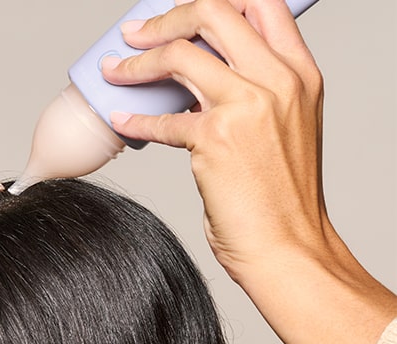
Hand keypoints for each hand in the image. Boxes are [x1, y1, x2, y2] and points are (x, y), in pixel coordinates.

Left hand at [101, 0, 396, 343]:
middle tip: (137, 34)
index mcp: (299, 73)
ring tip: (114, 70)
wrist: (288, 247)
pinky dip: (133, 120)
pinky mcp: (215, 141)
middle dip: (166, 18)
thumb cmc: (282, 200)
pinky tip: (120, 121)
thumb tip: (206, 79)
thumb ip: (259, 93)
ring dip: (136, 61)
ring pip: (179, 54)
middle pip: (213, 13)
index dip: (213, 1)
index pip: (259, 4)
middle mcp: (277, 81)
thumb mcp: (288, 129)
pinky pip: (161, 120)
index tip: (179, 14)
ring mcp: (247, 107)